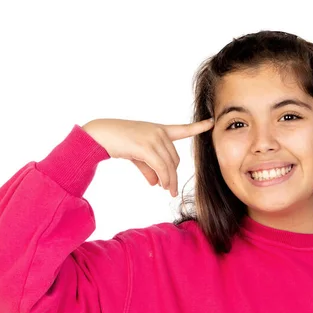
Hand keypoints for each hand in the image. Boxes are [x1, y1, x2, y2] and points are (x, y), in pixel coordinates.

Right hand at [82, 118, 213, 196]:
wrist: (100, 134)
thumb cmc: (118, 142)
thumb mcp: (137, 155)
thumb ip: (149, 168)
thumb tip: (158, 184)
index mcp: (159, 130)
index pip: (182, 129)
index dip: (198, 127)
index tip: (212, 122)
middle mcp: (159, 132)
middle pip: (175, 159)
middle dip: (173, 175)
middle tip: (169, 189)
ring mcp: (154, 138)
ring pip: (169, 165)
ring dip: (169, 180)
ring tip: (167, 190)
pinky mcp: (146, 147)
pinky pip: (161, 167)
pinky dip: (163, 178)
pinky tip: (161, 186)